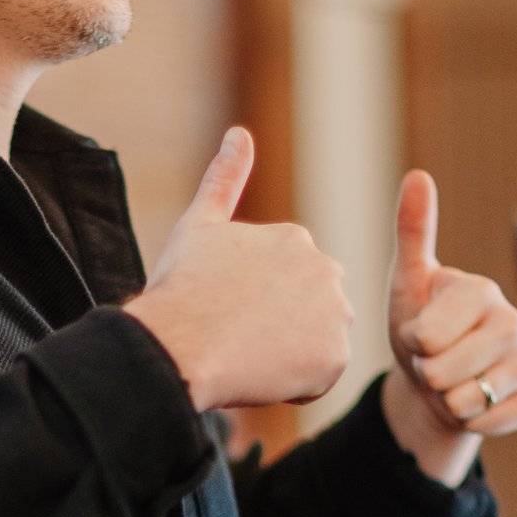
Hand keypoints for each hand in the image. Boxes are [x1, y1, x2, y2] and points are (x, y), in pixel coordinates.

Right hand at [125, 128, 353, 413]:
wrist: (180, 342)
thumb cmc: (183, 287)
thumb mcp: (200, 225)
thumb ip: (225, 179)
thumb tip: (239, 133)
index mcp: (295, 239)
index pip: (287, 282)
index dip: (255, 303)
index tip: (227, 310)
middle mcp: (325, 269)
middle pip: (309, 311)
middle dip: (281, 327)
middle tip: (238, 336)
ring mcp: (335, 313)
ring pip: (316, 343)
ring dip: (290, 353)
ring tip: (249, 354)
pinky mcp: (335, 355)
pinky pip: (319, 377)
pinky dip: (295, 382)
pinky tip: (261, 373)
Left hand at [381, 169, 516, 482]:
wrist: (436, 387)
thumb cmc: (419, 330)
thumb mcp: (406, 284)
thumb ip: (413, 233)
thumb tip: (418, 174)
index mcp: (481, 289)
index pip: (435, 330)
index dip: (418, 341)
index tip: (419, 336)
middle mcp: (514, 320)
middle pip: (453, 367)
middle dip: (429, 374)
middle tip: (431, 365)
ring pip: (474, 397)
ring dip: (448, 400)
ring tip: (450, 384)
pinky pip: (496, 420)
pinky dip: (472, 421)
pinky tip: (472, 404)